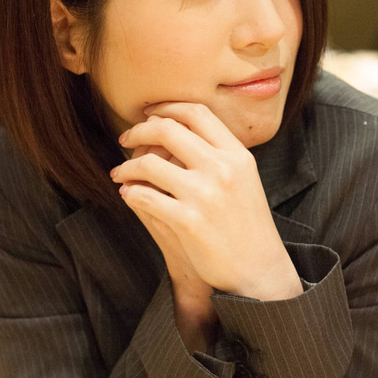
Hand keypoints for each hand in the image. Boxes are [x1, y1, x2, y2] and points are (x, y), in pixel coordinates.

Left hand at [111, 102, 301, 310]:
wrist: (258, 269)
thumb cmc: (246, 225)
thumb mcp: (244, 180)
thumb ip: (218, 154)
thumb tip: (176, 128)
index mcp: (237, 155)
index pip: (196, 112)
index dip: (166, 108)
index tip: (149, 115)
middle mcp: (222, 169)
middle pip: (167, 129)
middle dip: (138, 130)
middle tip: (125, 139)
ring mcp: (205, 194)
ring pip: (148, 163)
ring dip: (126, 166)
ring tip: (120, 174)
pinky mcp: (188, 221)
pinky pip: (144, 197)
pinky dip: (130, 193)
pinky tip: (128, 196)